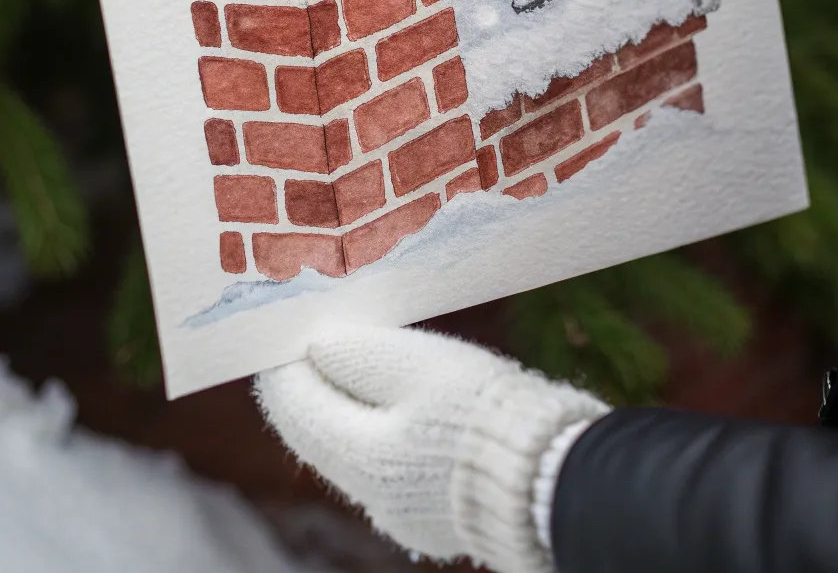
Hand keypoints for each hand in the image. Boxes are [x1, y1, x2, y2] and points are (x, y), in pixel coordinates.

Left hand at [254, 323, 606, 572]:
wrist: (553, 477)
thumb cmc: (483, 412)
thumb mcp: (420, 365)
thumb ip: (360, 354)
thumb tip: (316, 346)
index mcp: (359, 459)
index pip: (293, 408)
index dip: (284, 361)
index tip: (286, 324)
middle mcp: (371, 497)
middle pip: (320, 431)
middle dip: (316, 381)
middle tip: (320, 332)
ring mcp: (403, 512)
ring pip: (355, 449)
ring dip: (350, 403)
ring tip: (360, 356)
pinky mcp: (434, 514)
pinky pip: (390, 465)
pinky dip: (383, 427)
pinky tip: (401, 399)